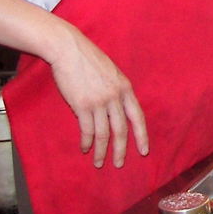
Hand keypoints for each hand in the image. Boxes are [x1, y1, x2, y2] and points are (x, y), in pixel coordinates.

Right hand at [48, 29, 148, 168]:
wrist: (68, 49)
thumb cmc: (88, 59)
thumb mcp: (112, 71)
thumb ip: (117, 89)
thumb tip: (118, 107)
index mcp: (125, 88)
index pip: (138, 117)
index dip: (141, 135)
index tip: (144, 151)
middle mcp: (115, 97)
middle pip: (121, 129)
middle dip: (121, 149)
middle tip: (119, 164)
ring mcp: (99, 101)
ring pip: (104, 134)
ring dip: (101, 151)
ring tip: (99, 163)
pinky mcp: (82, 105)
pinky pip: (87, 130)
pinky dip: (87, 142)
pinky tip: (85, 149)